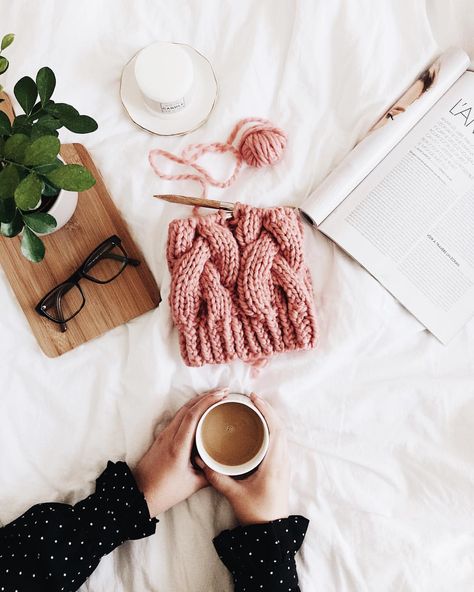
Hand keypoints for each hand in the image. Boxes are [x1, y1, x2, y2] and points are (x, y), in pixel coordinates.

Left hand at [134, 388, 228, 515]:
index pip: (193, 415)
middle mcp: (170, 435)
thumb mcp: (192, 485)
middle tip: (225, 392)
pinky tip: (201, 411)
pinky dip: (192, 409)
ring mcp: (164, 435)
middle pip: (188, 407)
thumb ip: (211, 474)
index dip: (208, 402)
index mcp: (178, 446)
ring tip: (216, 397)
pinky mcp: (162, 437)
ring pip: (183, 410)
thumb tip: (226, 466)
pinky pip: (179, 417)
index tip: (222, 395)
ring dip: (199, 400)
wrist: (138, 494)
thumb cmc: (164, 491)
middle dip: (207, 396)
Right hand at [196, 392, 289, 524]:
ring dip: (270, 419)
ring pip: (281, 434)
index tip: (254, 399)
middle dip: (267, 410)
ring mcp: (284, 464)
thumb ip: (217, 477)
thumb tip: (201, 461)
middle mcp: (283, 460)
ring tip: (254, 409)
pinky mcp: (282, 468)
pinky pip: (280, 441)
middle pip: (280, 427)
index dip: (266, 410)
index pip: (276, 429)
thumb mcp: (234, 495)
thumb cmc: (256, 514)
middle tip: (251, 399)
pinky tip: (260, 428)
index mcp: (274, 463)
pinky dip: (272, 429)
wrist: (271, 532)